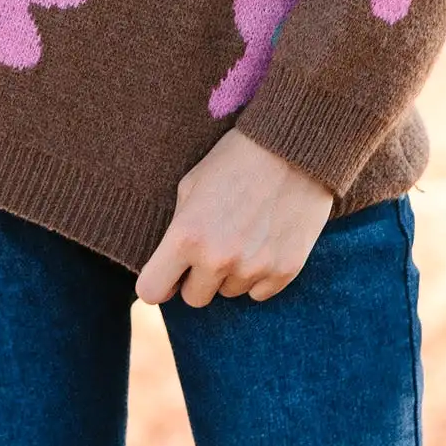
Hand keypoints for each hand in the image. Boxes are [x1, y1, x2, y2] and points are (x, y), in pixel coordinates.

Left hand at [136, 129, 332, 307]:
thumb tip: (172, 266)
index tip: (170, 274)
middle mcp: (218, 258)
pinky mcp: (285, 270)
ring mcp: (254, 267)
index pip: (151, 291)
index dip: (159, 283)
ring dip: (231, 273)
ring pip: (230, 293)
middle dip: (198, 278)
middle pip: (194, 299)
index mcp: (186, 236)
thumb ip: (177, 230)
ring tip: (245, 235)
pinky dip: (260, 275)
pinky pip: (260, 293)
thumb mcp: (191, 186)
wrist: (294, 147)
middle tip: (213, 247)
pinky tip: (265, 242)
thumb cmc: (236, 160)